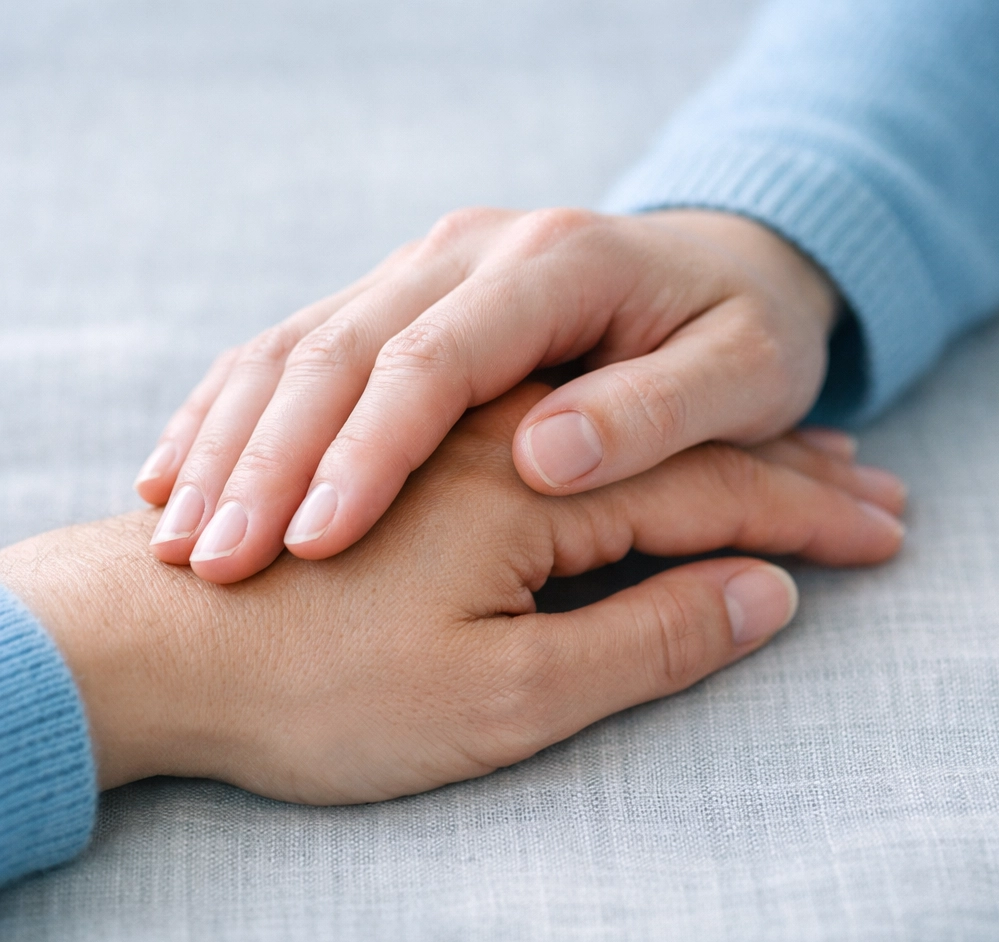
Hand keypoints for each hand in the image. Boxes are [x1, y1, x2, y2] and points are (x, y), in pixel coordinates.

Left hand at [4, 387, 902, 801]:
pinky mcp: (426, 453)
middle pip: (682, 443)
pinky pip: (563, 439)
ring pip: (631, 426)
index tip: (876, 537)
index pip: (710, 489)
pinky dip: (625, 445)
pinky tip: (652, 456)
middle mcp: (499, 430)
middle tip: (865, 497)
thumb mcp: (501, 698)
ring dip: (722, 452)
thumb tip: (764, 595)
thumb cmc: (323, 694)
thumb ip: (643, 638)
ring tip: (788, 474)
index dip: (804, 516)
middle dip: (781, 474)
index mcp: (529, 482)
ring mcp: (459, 430)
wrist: (158, 648)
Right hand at [137, 208, 839, 583]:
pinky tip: (187, 478)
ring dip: (236, 445)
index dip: (368, 452)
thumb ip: (654, 422)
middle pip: (342, 352)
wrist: (733, 265)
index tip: (312, 542)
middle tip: (211, 559)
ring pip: (300, 348)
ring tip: (180, 535)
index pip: (436, 362)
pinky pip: (294, 351)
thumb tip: (550, 460)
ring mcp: (429, 274)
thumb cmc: (749, 335)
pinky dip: (239, 416)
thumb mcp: (740, 375)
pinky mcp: (403, 303)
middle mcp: (473, 256)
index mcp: (554, 269)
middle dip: (270, 458)